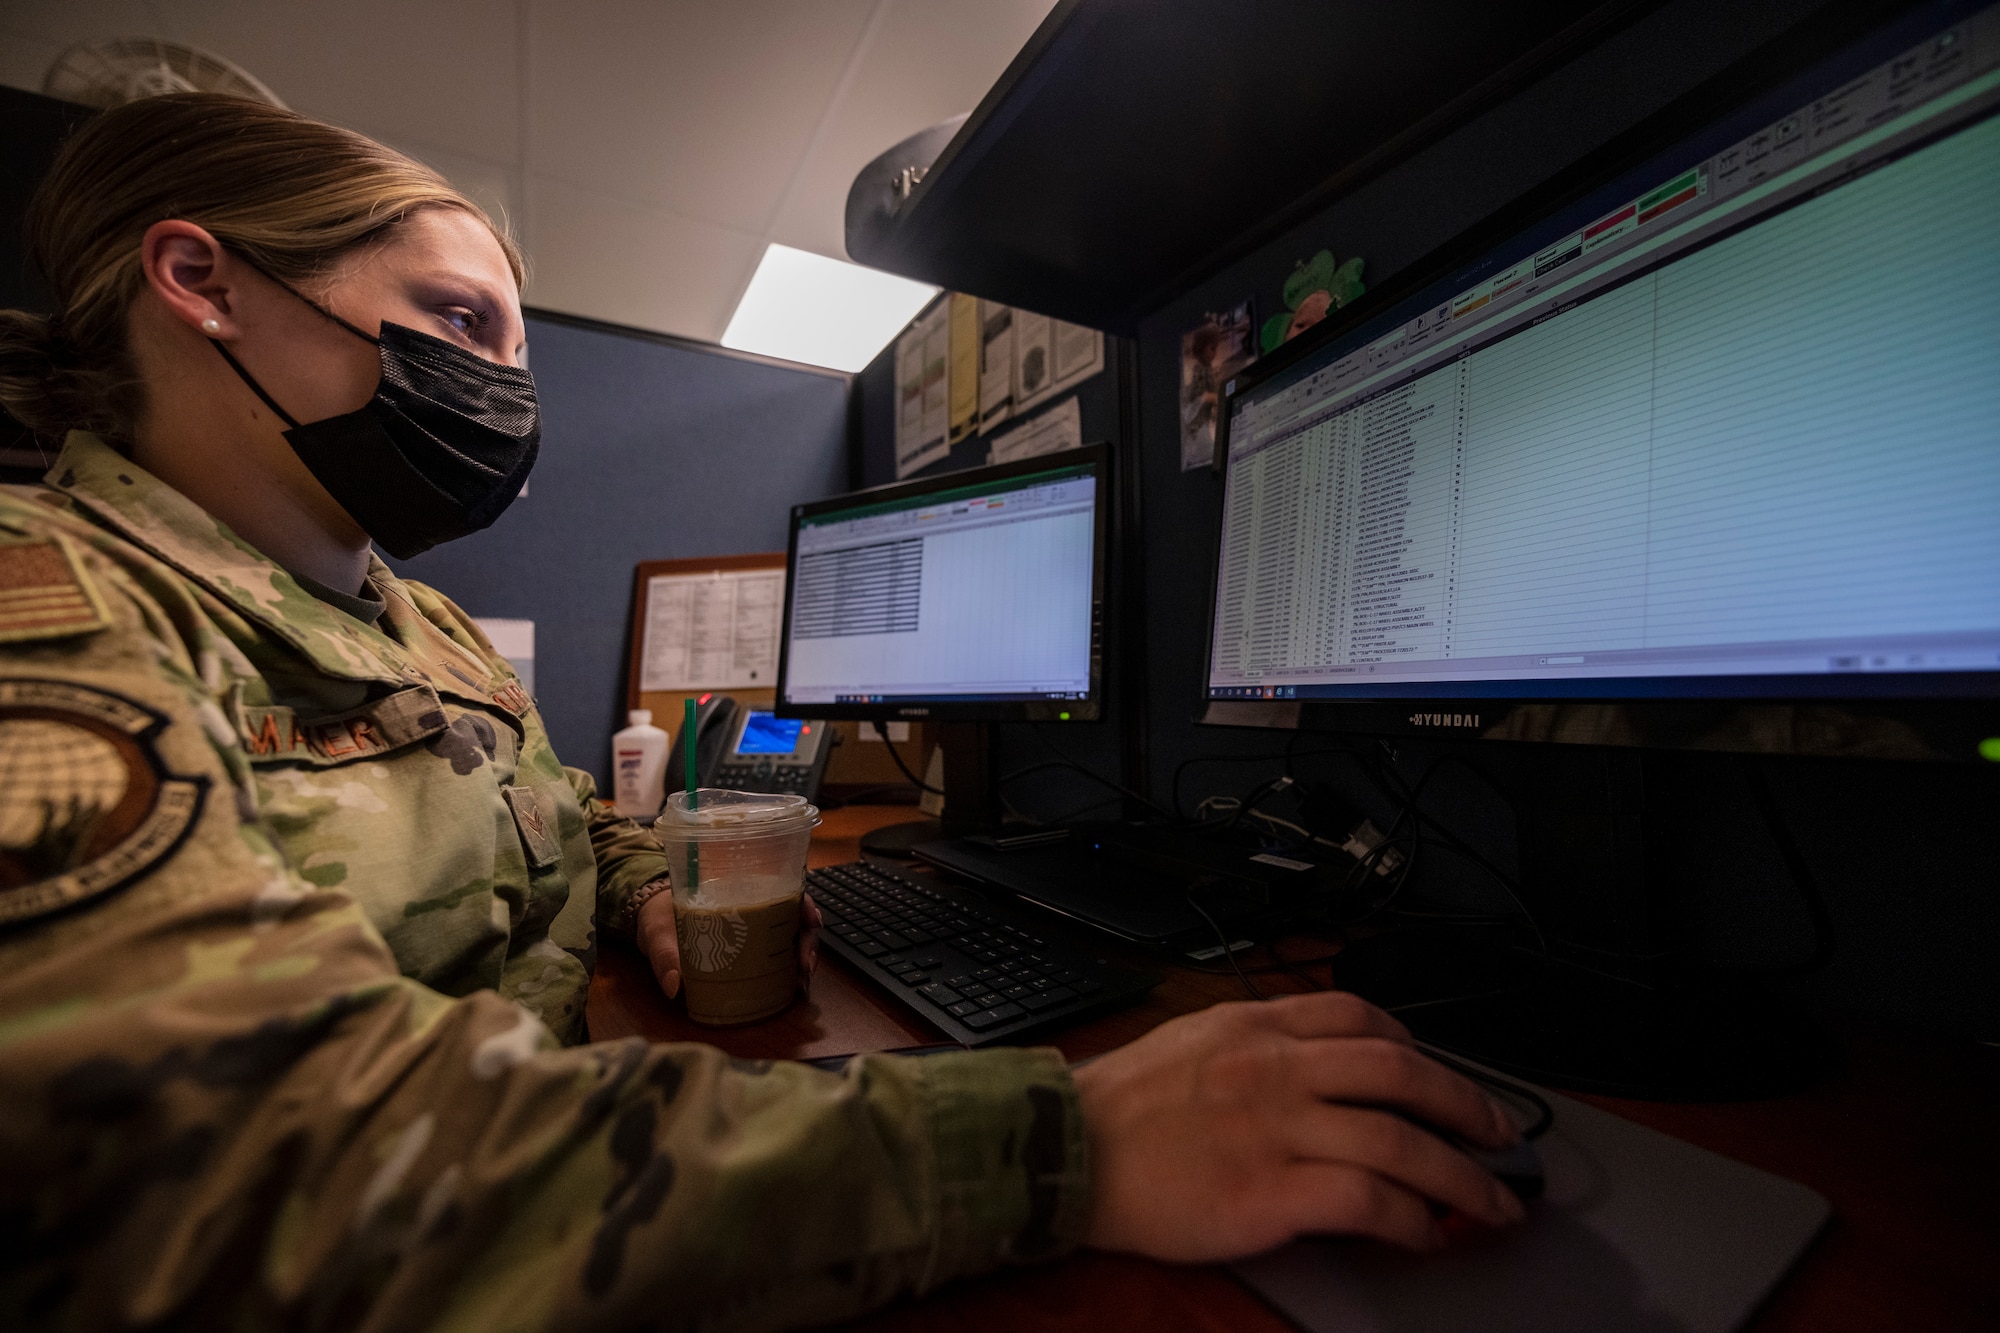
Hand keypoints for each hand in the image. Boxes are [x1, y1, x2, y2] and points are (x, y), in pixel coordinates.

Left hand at [635, 885, 821, 999]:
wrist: (651, 925)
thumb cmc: (658, 916)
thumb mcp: (657, 931)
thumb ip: (664, 956)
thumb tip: (674, 987)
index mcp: (736, 890)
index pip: (783, 889)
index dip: (804, 904)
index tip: (811, 922)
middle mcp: (753, 907)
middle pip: (794, 917)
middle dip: (808, 941)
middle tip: (805, 965)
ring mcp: (754, 929)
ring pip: (791, 938)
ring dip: (802, 958)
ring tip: (801, 982)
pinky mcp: (749, 950)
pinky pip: (778, 956)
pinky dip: (789, 970)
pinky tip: (792, 988)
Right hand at [1071, 991, 1524, 1259]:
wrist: (1067, 1150)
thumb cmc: (1122, 1105)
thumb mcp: (1192, 1041)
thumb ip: (1255, 1041)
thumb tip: (1316, 1062)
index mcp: (1257, 1025)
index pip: (1361, 1017)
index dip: (1418, 1047)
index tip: (1440, 1075)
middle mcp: (1277, 1067)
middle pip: (1401, 1073)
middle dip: (1466, 1105)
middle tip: (1501, 1135)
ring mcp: (1278, 1128)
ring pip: (1400, 1140)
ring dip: (1461, 1175)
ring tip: (1490, 1202)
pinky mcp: (1271, 1191)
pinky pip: (1367, 1200)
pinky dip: (1411, 1217)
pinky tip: (1426, 1234)